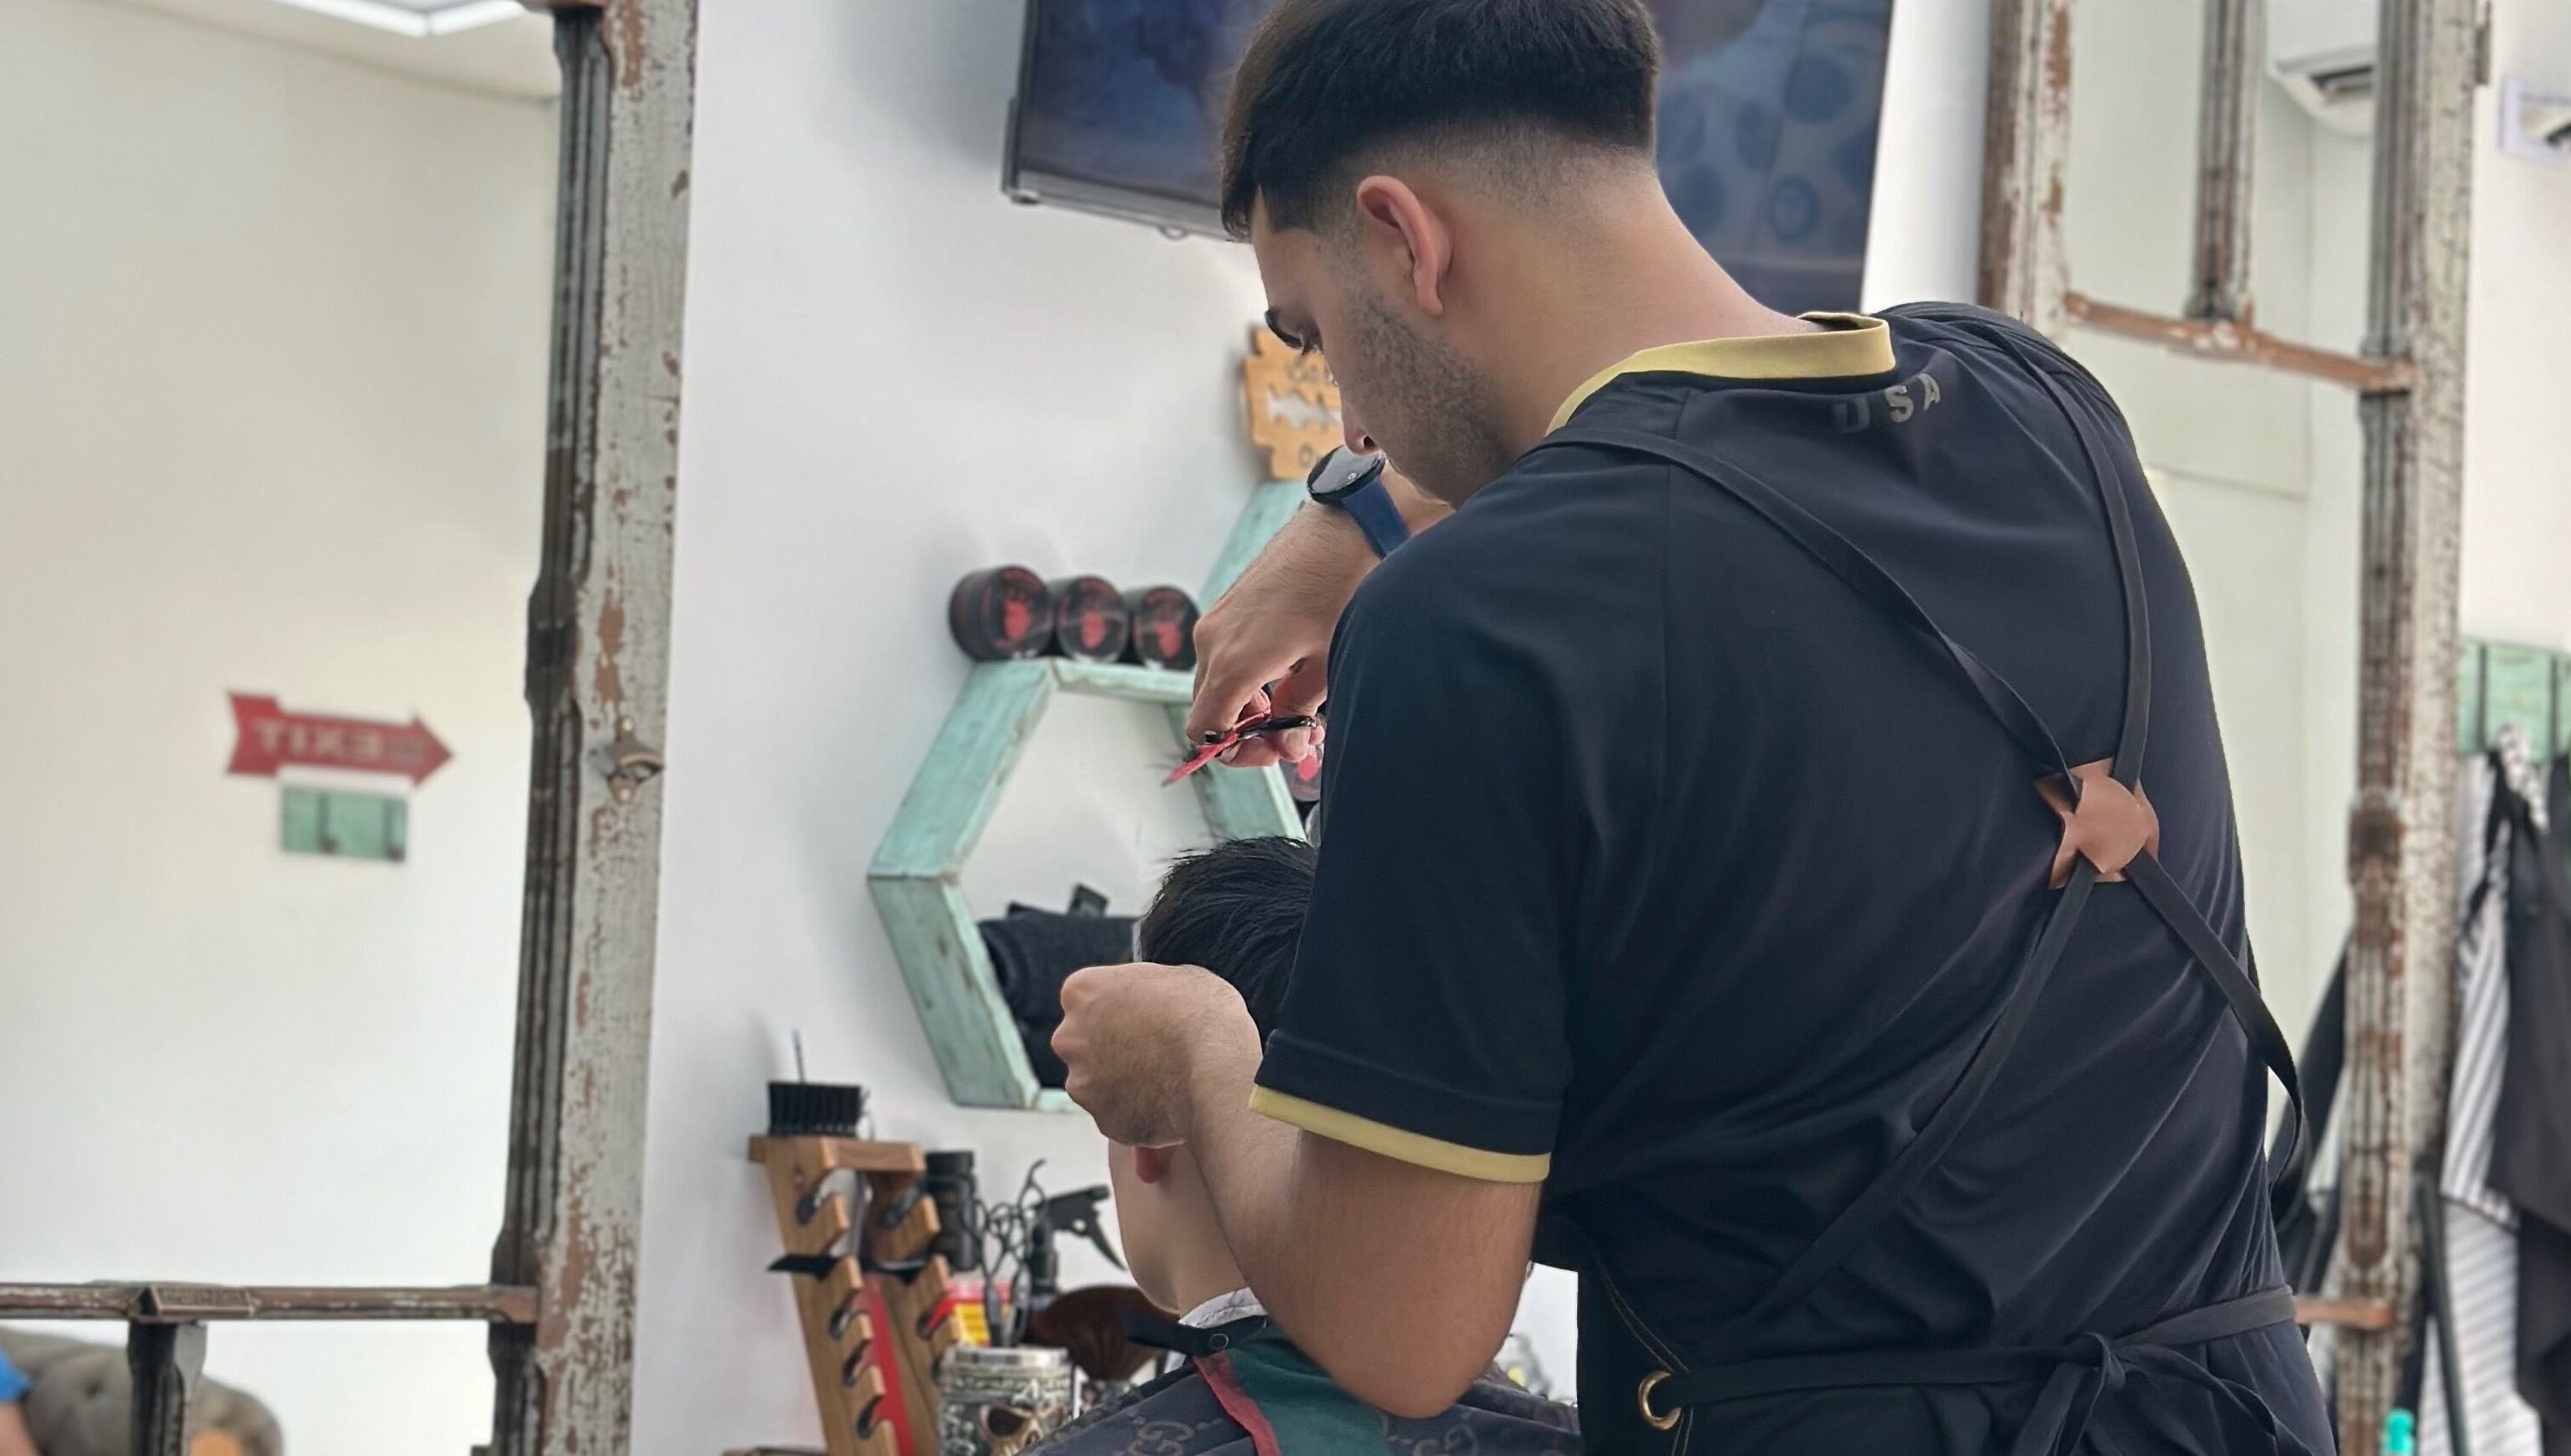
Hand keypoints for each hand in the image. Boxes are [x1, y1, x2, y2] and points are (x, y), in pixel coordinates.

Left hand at [1053, 961, 1261, 1146]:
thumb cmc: (1203, 1014)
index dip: (1117, 1008)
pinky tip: (1168, 1102)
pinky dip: (1137, 1112)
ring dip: (1121, 1082)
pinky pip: (1118, 1115)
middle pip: (1083, 1043)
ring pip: (1097, 1083)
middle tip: (1151, 1049)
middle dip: (1110, 1048)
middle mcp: (1070, 1038)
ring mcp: (1083, 1084)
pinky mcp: (1104, 1120)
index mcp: (1082, 993)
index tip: (1139, 1016)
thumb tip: (1147, 1002)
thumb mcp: (1172, 977)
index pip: (1086, 998)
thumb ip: (1142, 990)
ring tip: (1166, 1078)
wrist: (1218, 1068)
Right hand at [1185, 503, 1377, 768]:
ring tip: (1299, 706)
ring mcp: (1219, 619)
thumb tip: (1287, 740)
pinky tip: (1290, 674)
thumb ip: (1300, 709)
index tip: (1273, 751)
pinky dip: (1248, 677)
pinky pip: (1224, 655)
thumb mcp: (1328, 662)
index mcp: (1234, 661)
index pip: (1205, 730)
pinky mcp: (1231, 605)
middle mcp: (1214, 640)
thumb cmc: (1344, 588)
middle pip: (1208, 710)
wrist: (1350, 524)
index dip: (1235, 753)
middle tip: (1295, 734)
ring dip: (1249, 705)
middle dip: (1247, 732)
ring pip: (1217, 683)